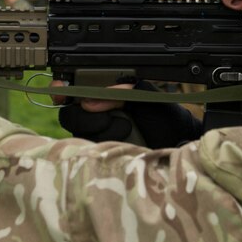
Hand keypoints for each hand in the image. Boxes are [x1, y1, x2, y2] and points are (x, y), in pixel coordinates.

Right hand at [58, 80, 203, 147]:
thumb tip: (89, 102)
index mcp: (106, 92)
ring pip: (78, 131)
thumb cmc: (166, 116)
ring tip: (125, 128)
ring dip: (99, 128)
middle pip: (69, 112)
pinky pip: (90, 147)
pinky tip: (124, 140)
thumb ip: (119, 91)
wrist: (181, 142)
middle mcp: (98, 113)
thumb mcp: (144, 94)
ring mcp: (98, 135)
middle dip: (84, 114)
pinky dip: (106, 142)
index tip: (60, 90)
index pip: (75, 88)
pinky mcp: (102, 153)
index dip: (63, 89)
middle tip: (105, 115)